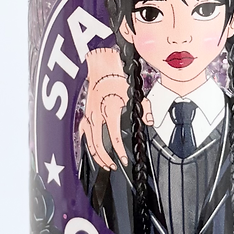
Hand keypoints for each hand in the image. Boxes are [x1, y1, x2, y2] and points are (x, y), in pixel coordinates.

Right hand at [81, 46, 151, 170]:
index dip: (119, 151)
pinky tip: (93, 150)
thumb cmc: (117, 78)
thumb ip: (145, 109)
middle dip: (105, 158)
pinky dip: (88, 144)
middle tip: (114, 166)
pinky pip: (84, 134)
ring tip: (104, 163)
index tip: (124, 160)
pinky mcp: (85, 114)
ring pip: (89, 141)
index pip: (112, 137)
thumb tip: (149, 121)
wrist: (102, 67)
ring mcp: (89, 115)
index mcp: (109, 110)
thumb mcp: (135, 93)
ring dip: (96, 155)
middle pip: (97, 144)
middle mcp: (96, 115)